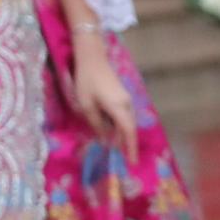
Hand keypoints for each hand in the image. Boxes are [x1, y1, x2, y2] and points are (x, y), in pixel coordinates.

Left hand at [71, 34, 138, 163]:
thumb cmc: (87, 81)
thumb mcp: (86, 106)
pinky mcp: (121, 95)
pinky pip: (123, 114)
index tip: (132, 162)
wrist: (92, 58)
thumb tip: (104, 139)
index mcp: (118, 108)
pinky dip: (119, 125)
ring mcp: (125, 99)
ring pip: (126, 121)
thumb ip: (96, 124)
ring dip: (121, 134)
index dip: (131, 148)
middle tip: (120, 158)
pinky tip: (110, 130)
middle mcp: (126, 104)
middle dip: (126, 143)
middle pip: (129, 128)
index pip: (128, 132)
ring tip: (112, 147)